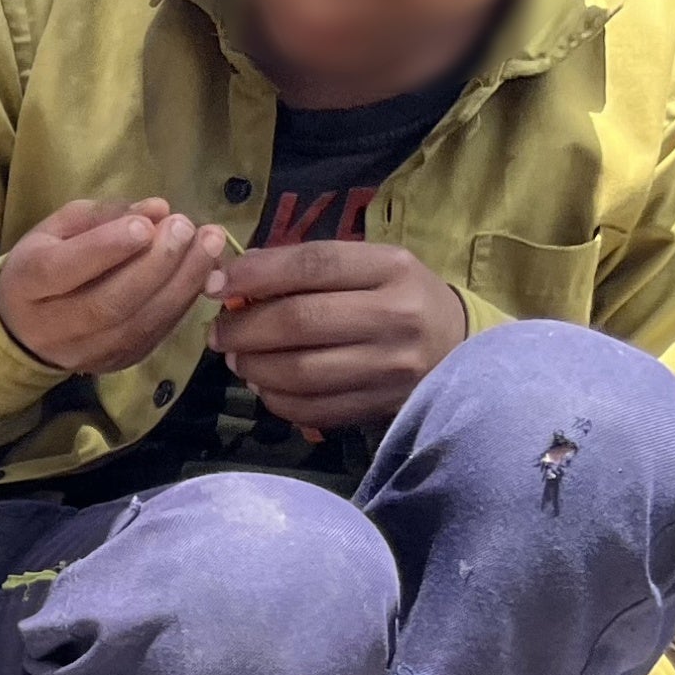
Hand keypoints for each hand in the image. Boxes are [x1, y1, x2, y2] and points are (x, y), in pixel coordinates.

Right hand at [0, 199, 225, 377]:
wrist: (24, 329)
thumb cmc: (45, 263)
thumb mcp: (58, 229)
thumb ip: (104, 216)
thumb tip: (157, 209)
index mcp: (26, 284)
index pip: (63, 270)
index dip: (106, 249)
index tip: (146, 225)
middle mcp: (52, 328)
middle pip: (108, 303)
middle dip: (155, 264)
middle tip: (187, 228)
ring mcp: (86, 353)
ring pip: (139, 324)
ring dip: (182, 283)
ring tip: (209, 245)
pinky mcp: (116, 364)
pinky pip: (155, 334)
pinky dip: (184, 301)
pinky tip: (204, 272)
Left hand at [206, 240, 468, 432]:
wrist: (458, 347)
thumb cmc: (399, 298)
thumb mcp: (370, 267)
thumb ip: (310, 269)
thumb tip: (233, 278)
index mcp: (392, 268)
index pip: (313, 265)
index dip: (255, 274)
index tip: (216, 285)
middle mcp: (396, 316)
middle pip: (299, 321)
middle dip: (243, 329)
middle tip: (219, 332)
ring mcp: (391, 367)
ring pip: (299, 372)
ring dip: (253, 367)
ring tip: (238, 359)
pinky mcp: (381, 406)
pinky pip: (310, 409)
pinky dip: (275, 398)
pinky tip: (265, 384)